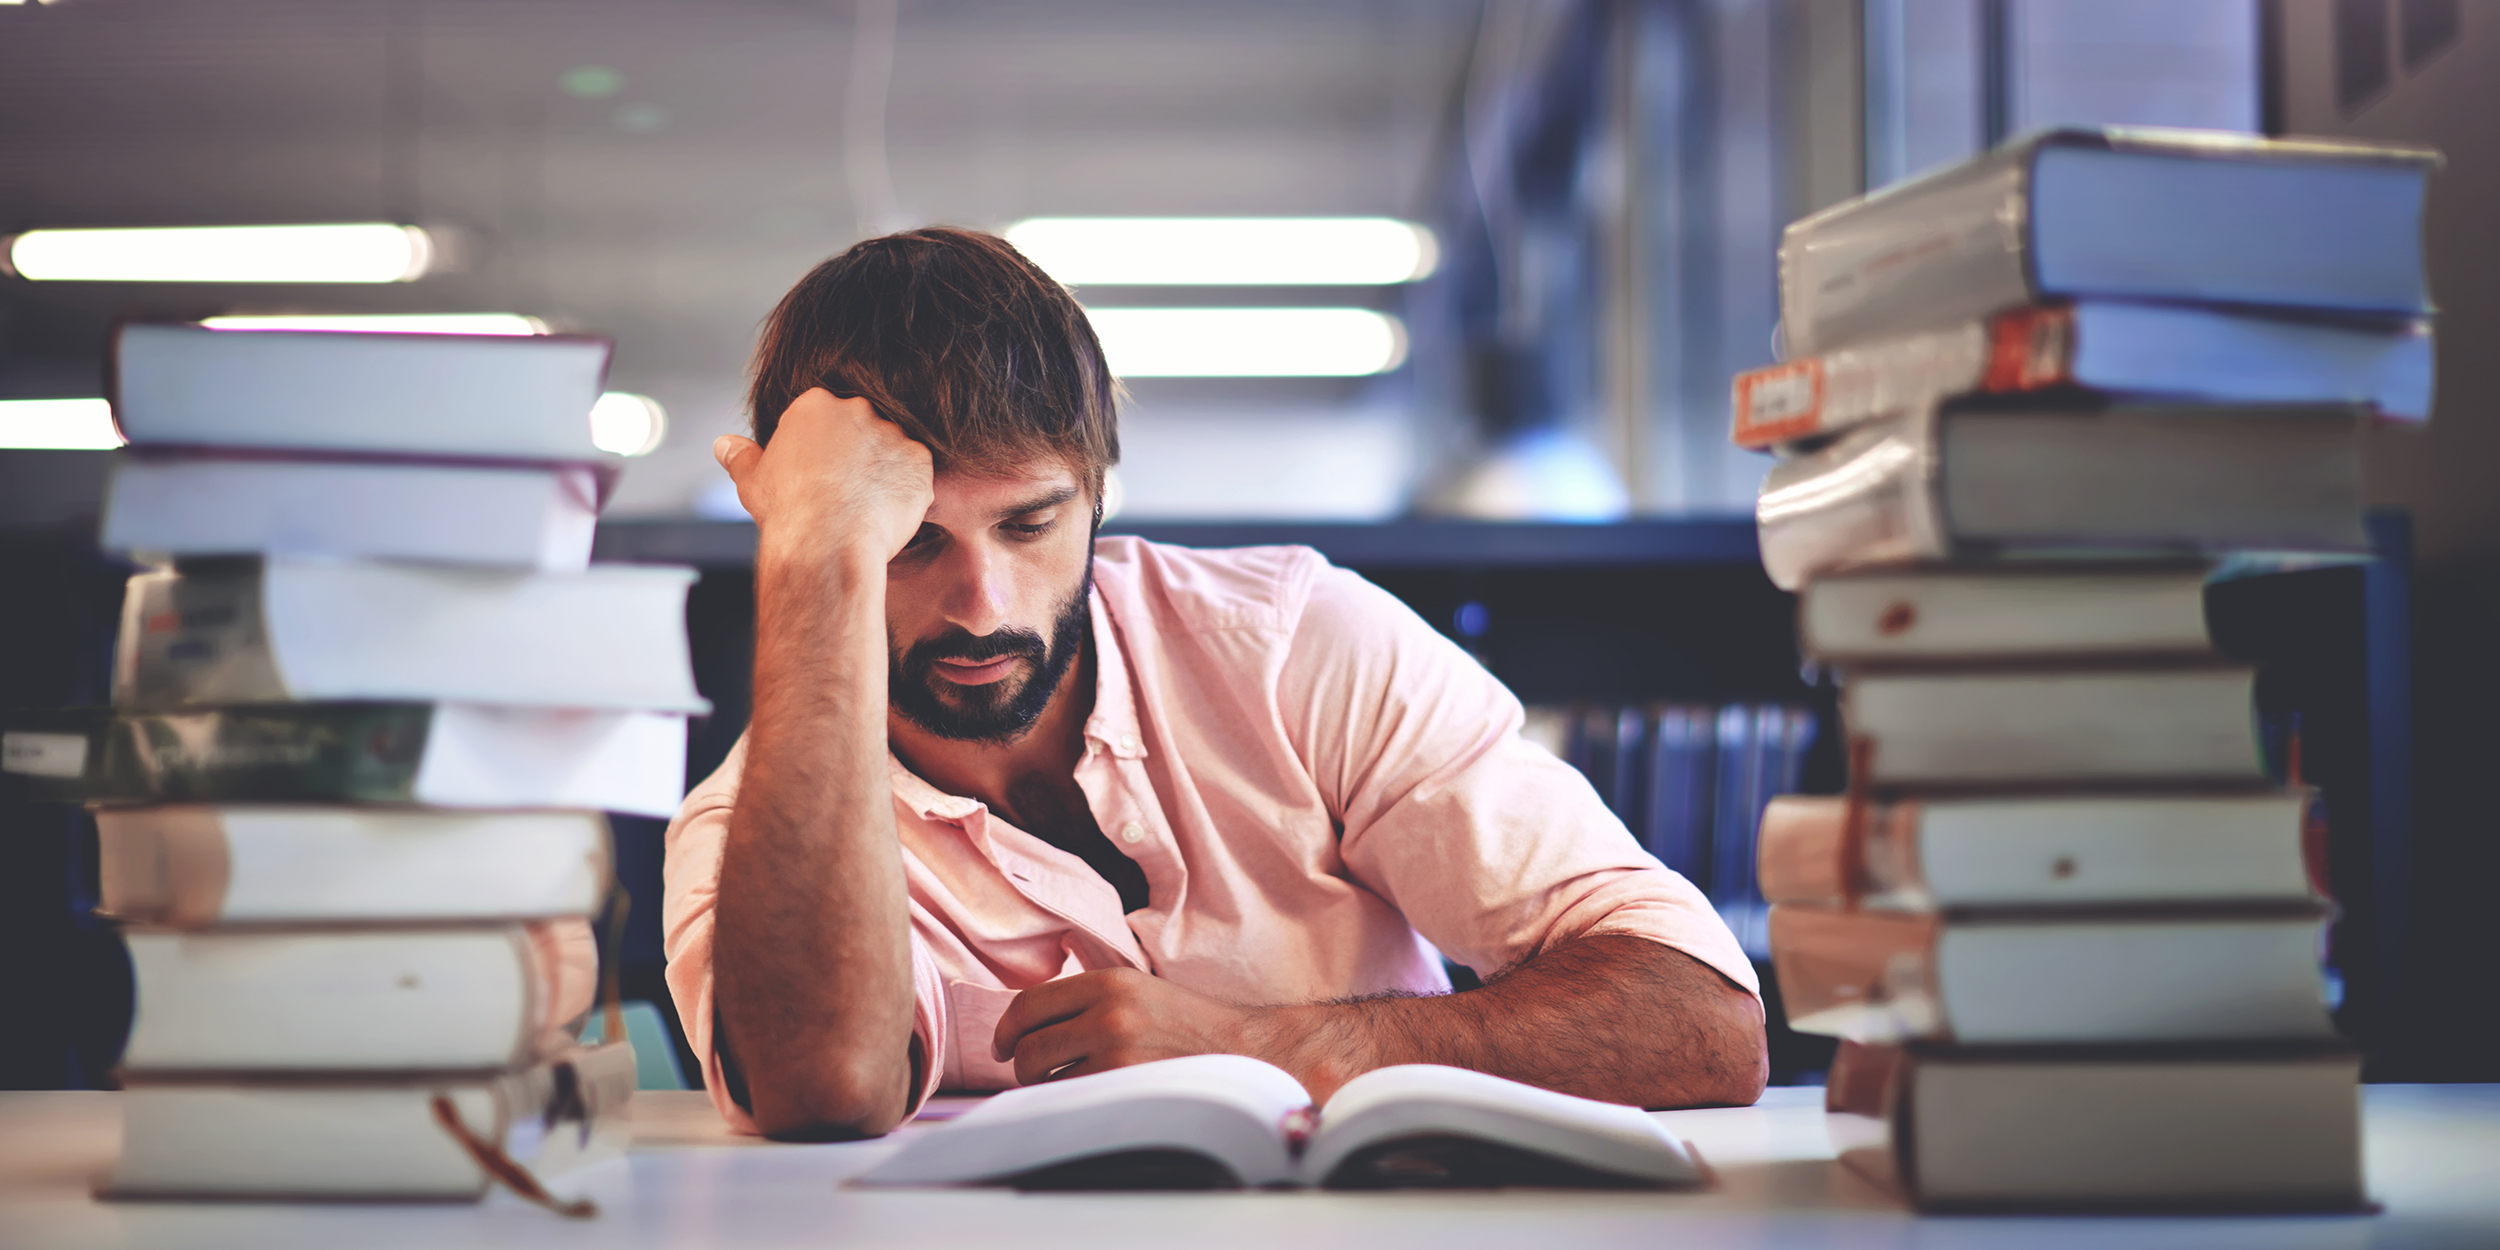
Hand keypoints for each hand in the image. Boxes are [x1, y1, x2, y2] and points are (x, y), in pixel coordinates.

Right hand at [713, 388, 933, 563]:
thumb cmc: (786, 512)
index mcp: (815, 404)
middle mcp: (858, 409)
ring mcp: (892, 433)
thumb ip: (741, 455)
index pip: (822, 418)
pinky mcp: (920, 461)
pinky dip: (904, 491)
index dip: (818, 451)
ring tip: (863, 506)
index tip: (814, 477)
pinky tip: (884, 512)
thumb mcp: (752, 479)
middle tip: (842, 492)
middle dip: (853, 455)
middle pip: (859, 428)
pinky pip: (916, 473)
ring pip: (889, 450)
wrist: (827, 543)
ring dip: (881, 472)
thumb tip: (723, 444)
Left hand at [991, 968, 1258, 1084]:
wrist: (1243, 1051)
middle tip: (1035, 1075)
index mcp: (1109, 982)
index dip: (1006, 1030)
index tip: (1004, 1045)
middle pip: (1028, 1047)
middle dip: (1022, 1067)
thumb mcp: (1139, 991)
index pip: (1029, 1004)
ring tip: (1066, 1089)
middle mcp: (1108, 1013)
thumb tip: (1029, 1025)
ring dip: (1046, 1091)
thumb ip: (1088, 999)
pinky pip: (1073, 1104)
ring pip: (1046, 1081)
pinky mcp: (1126, 1089)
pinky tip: (1087, 1103)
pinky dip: (1070, 1108)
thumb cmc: (1187, 1026)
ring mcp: (1117, 1054)